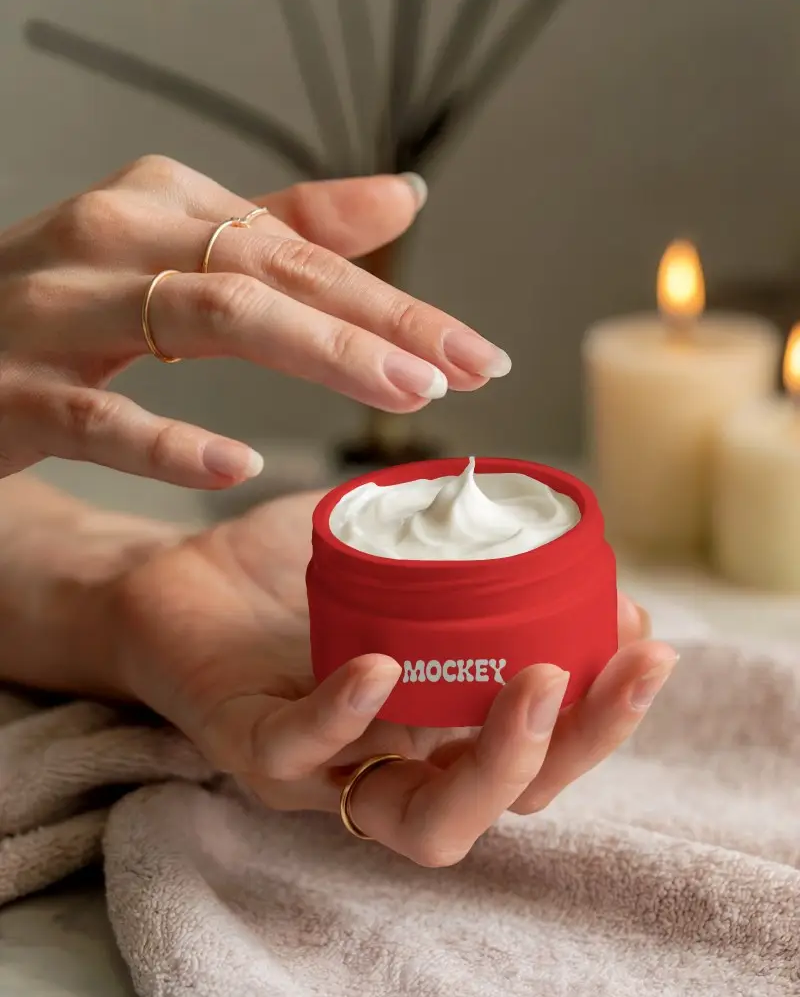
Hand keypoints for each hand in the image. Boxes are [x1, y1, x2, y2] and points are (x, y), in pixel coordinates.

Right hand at [0, 158, 509, 482]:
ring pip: (203, 317)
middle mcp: (114, 236)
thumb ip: (288, 227)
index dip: (396, 302)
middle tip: (464, 370)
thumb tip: (404, 198)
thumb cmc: (68, 304)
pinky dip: (170, 443)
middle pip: (268, 272)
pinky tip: (238, 464)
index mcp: (162, 203)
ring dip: (314, 354)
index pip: (302, 250)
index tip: (477, 353)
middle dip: (376, 324)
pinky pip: (99, 415)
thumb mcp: (178, 251)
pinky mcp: (11, 391)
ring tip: (401, 394)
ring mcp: (56, 311)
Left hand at [107, 490, 675, 867]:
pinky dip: (350, 715)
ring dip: (497, 761)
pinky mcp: (251, 747)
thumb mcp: (401, 557)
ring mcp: (329, 769)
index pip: (540, 751)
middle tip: (623, 666)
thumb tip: (574, 549)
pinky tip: (383, 665)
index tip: (646, 638)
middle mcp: (396, 761)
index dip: (603, 712)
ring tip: (533, 681)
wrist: (179, 576)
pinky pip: (304, 755)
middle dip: (579, 743)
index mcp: (438, 723)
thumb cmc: (293, 576)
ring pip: (426, 822)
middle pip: (506, 800)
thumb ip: (479, 555)